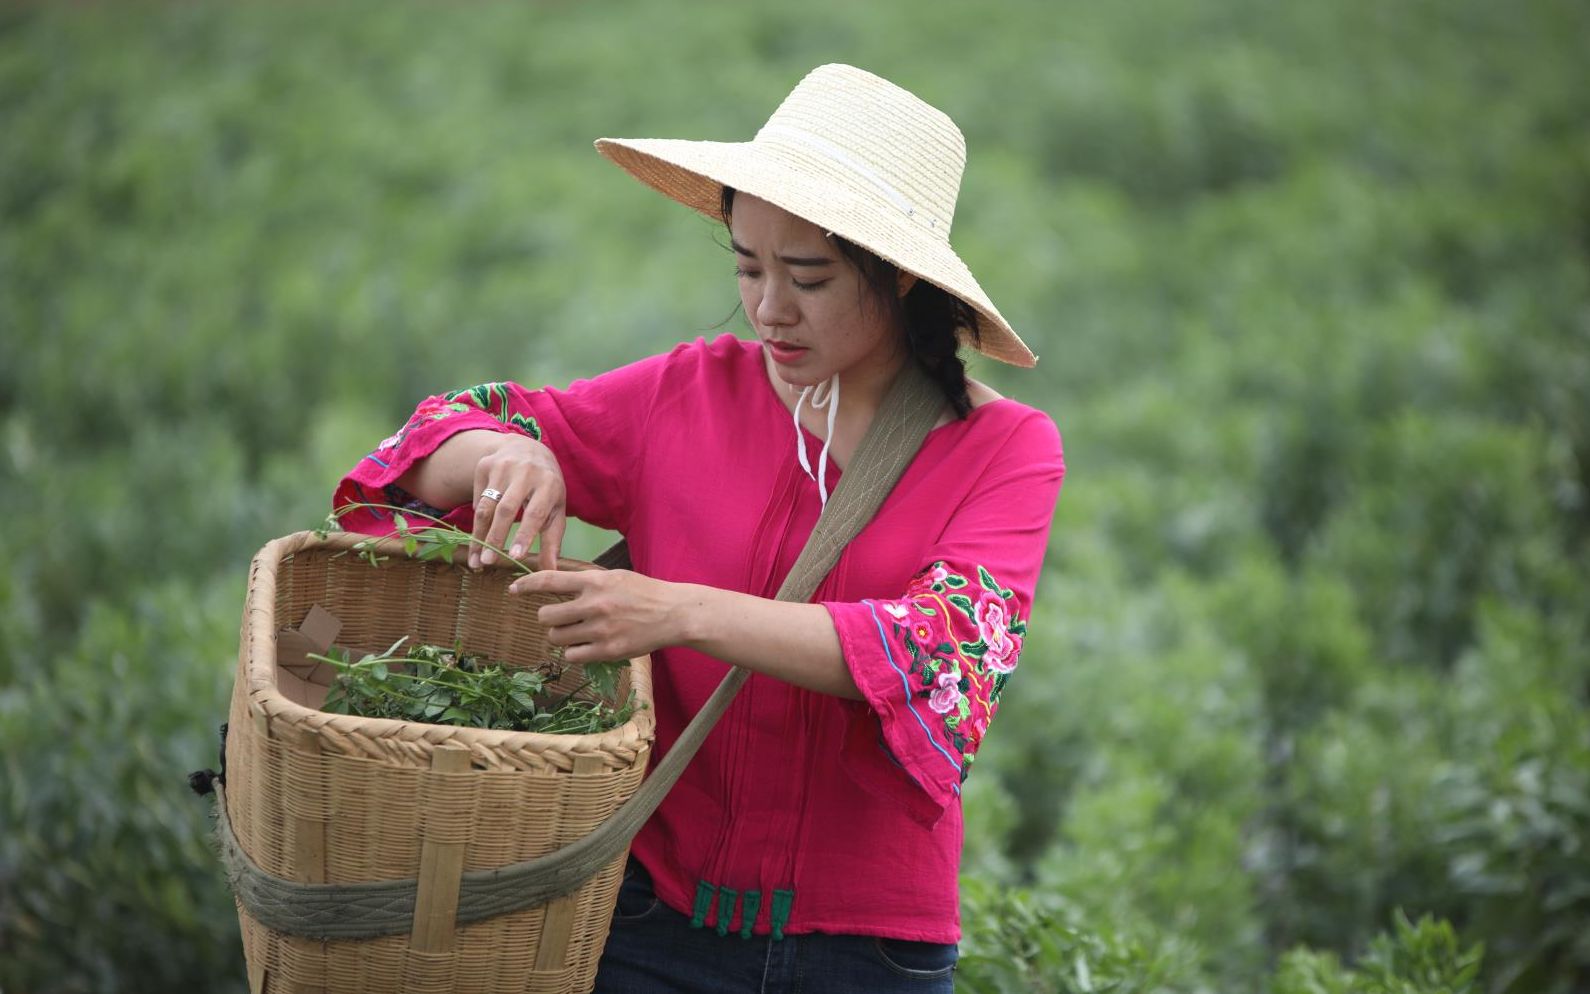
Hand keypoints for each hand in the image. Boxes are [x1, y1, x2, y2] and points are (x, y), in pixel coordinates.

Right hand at [470, 434, 566, 571]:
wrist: (527, 448)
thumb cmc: (546, 487)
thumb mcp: (556, 509)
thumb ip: (553, 540)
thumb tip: (550, 570)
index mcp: (548, 484)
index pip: (535, 512)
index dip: (524, 535)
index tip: (515, 557)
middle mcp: (525, 473)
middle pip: (506, 509)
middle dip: (496, 537)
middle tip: (488, 562)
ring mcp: (502, 467)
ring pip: (486, 505)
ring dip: (478, 535)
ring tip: (475, 560)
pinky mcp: (484, 466)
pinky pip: (477, 498)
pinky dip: (476, 521)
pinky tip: (476, 539)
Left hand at [509, 569, 686, 664]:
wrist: (673, 614)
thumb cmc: (643, 593)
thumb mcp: (614, 577)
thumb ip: (586, 582)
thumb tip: (555, 586)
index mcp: (595, 581)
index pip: (550, 580)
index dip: (526, 584)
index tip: (513, 589)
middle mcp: (595, 604)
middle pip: (547, 615)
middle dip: (549, 618)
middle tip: (560, 619)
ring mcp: (601, 629)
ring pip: (557, 637)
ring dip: (561, 636)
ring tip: (576, 632)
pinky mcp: (608, 650)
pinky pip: (572, 655)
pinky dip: (574, 652)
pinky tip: (585, 646)